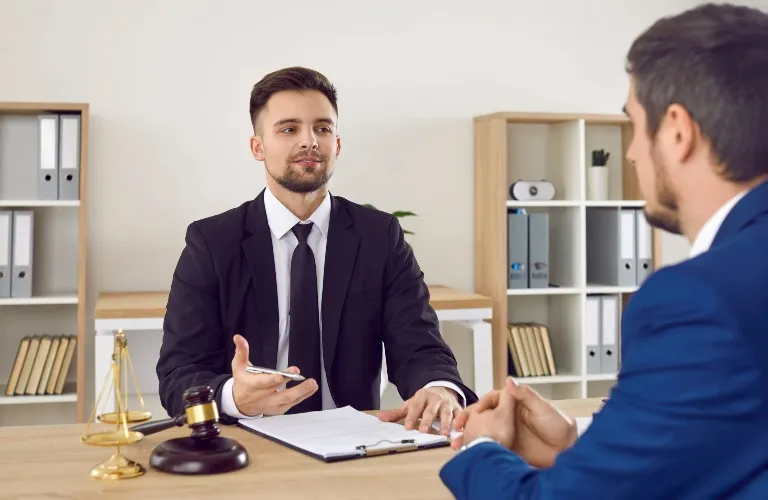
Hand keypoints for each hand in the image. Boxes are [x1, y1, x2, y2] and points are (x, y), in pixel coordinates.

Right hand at [230, 334, 317, 415]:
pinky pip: (292, 404)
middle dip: (295, 388)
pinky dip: (302, 397)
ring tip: (313, 384)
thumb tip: (238, 337)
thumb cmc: (242, 382)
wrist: (240, 404)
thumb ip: (241, 351)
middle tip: (306, 379)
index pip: (264, 383)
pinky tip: (310, 389)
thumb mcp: (238, 366)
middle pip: (281, 394)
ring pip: (288, 400)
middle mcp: (263, 397)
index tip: (284, 374)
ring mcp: (272, 404)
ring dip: (302, 392)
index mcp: (253, 385)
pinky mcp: (278, 409)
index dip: (274, 379)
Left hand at [378, 386, 461, 435]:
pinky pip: (460, 415)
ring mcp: (447, 403)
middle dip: (428, 420)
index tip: (408, 427)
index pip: (416, 406)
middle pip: (431, 409)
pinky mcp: (458, 408)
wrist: (442, 390)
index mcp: (421, 396)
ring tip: (444, 434)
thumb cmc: (424, 402)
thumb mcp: (410, 404)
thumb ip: (396, 413)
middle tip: (425, 430)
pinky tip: (458, 431)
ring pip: (447, 413)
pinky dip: (460, 422)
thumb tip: (380, 418)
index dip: (412, 417)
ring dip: (446, 423)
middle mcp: (435, 399)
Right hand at [452, 377, 577, 467]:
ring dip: (468, 435)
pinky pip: (489, 445)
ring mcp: (505, 431)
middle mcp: (507, 416)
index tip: (476, 412)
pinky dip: (478, 448)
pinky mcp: (507, 445)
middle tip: (457, 426)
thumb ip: (525, 395)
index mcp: (513, 403)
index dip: (482, 405)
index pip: (491, 400)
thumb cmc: (558, 425)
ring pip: (482, 430)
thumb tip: (509, 379)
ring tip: (457, 443)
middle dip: (467, 419)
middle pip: (481, 415)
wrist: (567, 450)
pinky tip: (469, 452)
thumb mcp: (542, 408)